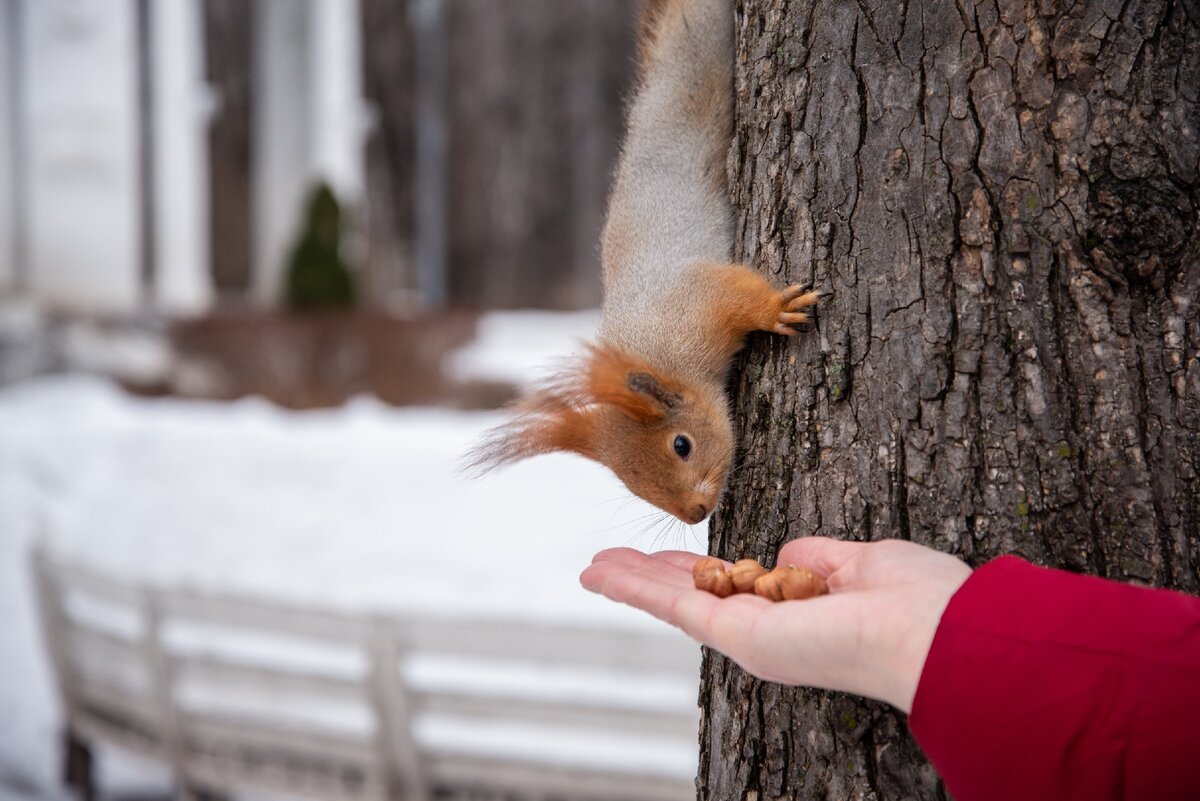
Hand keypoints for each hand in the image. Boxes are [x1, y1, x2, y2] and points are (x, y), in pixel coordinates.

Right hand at [580, 537, 971, 712]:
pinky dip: (631, 587)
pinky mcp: (736, 635)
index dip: (697, 567)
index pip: (732, 585)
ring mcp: (747, 635)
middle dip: (650, 578)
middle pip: (691, 597)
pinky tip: (600, 572)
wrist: (933, 633)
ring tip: (591, 566)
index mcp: (797, 613)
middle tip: (612, 562)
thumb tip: (785, 552)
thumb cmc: (915, 601)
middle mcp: (766, 630)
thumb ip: (819, 558)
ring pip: (672, 602)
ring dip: (628, 581)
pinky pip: (671, 606)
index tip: (675, 554)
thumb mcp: (861, 563)